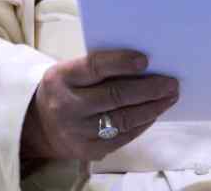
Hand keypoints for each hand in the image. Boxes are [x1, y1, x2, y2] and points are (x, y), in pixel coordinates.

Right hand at [21, 50, 179, 161]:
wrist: (39, 127)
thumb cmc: (64, 90)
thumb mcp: (69, 72)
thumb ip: (98, 67)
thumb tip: (142, 64)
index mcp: (60, 79)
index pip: (94, 67)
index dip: (121, 63)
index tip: (145, 60)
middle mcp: (67, 107)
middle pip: (114, 95)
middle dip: (148, 88)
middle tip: (171, 82)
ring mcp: (78, 132)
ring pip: (123, 118)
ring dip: (152, 107)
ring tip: (169, 96)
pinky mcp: (89, 150)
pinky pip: (123, 136)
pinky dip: (142, 123)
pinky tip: (154, 112)